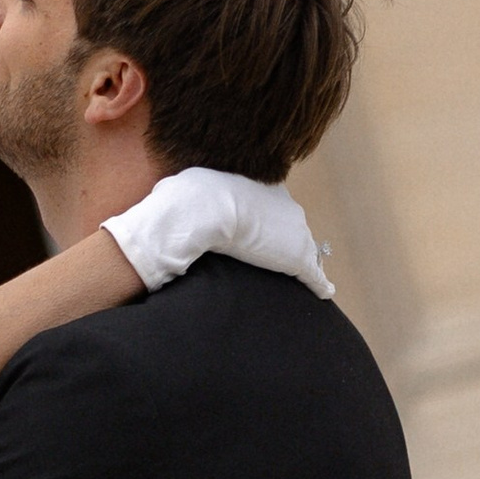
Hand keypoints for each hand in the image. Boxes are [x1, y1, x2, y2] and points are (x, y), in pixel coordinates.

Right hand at [101, 165, 333, 298]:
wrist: (193, 215)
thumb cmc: (177, 206)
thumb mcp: (178, 195)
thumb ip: (177, 201)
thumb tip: (155, 200)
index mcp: (252, 186)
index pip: (266, 206)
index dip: (264, 222)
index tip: (263, 232)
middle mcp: (278, 203)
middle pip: (291, 225)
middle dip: (290, 239)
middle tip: (290, 256)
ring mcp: (289, 229)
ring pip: (304, 248)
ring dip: (305, 262)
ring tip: (313, 278)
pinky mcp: (295, 256)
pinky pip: (312, 272)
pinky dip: (318, 283)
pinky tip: (324, 292)